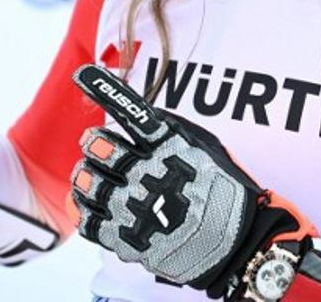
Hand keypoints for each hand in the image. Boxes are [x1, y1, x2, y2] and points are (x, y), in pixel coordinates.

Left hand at [69, 64, 315, 298]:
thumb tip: (140, 112)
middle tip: (95, 144)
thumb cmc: (225, 191)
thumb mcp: (207, 147)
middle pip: (101, 149)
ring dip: (84, 174)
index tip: (83, 75)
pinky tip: (85, 201)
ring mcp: (135, 209)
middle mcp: (149, 174)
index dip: (105, 90)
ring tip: (89, 173)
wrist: (238, 245)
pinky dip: (81, 207)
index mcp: (170, 147)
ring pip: (89, 183)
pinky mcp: (127, 240)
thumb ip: (172, 128)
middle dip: (94, 143)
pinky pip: (88, 220)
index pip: (131, 112)